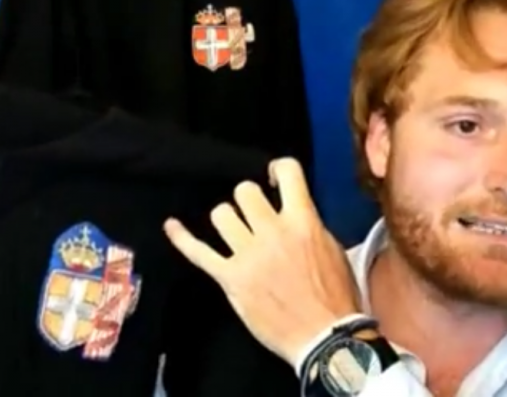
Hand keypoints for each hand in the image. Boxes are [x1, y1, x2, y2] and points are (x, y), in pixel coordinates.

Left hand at [164, 158, 360, 365]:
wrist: (324, 338)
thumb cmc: (334, 298)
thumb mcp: (332, 250)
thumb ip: (309, 225)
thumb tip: (293, 211)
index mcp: (302, 223)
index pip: (287, 172)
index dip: (279, 169)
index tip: (275, 179)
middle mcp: (272, 233)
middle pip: (245, 191)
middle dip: (250, 200)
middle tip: (255, 214)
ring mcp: (248, 256)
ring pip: (221, 214)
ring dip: (228, 220)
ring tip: (235, 231)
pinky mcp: (230, 278)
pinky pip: (198, 252)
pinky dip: (182, 238)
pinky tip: (172, 226)